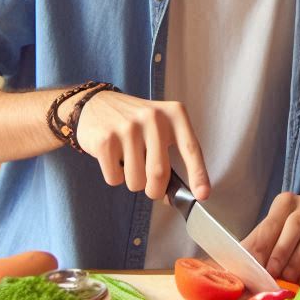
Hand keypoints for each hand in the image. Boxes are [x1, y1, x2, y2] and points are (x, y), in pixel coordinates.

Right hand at [73, 90, 209, 200]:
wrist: (97, 104)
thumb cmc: (136, 123)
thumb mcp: (161, 127)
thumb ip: (171, 155)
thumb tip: (174, 195)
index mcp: (174, 114)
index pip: (191, 148)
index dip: (198, 174)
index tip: (203, 195)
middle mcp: (153, 117)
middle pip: (159, 173)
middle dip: (155, 190)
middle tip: (151, 189)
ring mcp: (127, 127)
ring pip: (136, 180)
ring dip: (133, 182)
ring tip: (129, 163)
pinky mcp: (105, 139)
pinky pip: (115, 178)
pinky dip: (115, 177)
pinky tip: (114, 158)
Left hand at [241, 192, 299, 283]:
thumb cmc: (278, 240)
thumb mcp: (261, 241)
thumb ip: (249, 253)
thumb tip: (227, 273)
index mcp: (285, 202)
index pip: (273, 223)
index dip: (268, 248)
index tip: (265, 269)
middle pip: (298, 224)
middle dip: (287, 253)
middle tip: (280, 276)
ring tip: (295, 279)